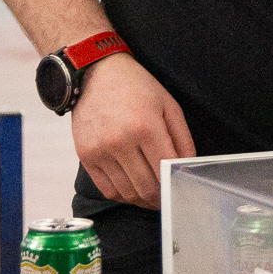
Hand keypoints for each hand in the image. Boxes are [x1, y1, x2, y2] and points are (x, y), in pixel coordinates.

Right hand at [71, 54, 194, 208]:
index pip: (165, 171)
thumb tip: (187, 169)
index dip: (175, 186)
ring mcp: (100, 150)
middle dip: (160, 198)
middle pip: (146, 187)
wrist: (97, 74)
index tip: (180, 190)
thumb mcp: (169, 106)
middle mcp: (120, 141)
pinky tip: (132, 190)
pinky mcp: (85, 156)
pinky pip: (106, 189)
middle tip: (168, 199)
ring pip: (127, 193)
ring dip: (142, 200)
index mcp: (146, 127)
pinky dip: (122, 195)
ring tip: (151, 196)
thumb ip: (183, 139)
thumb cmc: (137, 88)